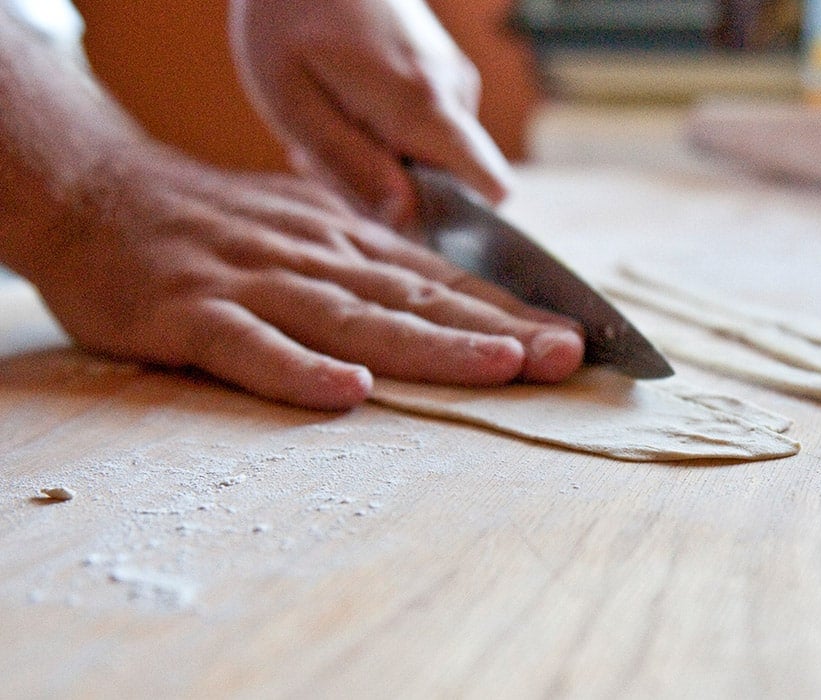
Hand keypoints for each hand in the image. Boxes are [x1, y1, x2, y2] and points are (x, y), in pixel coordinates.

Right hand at [30, 146, 581, 410]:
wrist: (94, 193)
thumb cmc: (211, 224)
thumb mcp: (305, 225)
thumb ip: (368, 261)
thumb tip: (446, 287)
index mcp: (346, 245)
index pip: (444, 280)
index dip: (512, 310)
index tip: (577, 339)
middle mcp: (316, 259)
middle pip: (419, 300)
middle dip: (499, 330)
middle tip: (568, 356)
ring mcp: (256, 284)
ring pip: (355, 318)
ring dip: (432, 346)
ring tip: (500, 366)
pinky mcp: (192, 314)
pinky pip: (250, 346)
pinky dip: (299, 370)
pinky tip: (349, 390)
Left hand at [229, 0, 510, 226]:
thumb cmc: (285, 18)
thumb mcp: (292, 103)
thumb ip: (352, 166)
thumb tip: (407, 222)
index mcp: (425, 105)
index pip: (493, 190)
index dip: (458, 224)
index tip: (396, 218)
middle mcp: (455, 92)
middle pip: (454, 185)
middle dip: (394, 192)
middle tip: (325, 158)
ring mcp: (454, 78)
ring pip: (435, 157)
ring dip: (382, 161)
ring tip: (328, 120)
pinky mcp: (443, 70)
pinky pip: (427, 129)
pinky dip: (386, 134)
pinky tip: (343, 104)